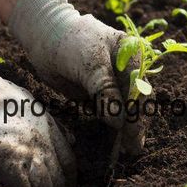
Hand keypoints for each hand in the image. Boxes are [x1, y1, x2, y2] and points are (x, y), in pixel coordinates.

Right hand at [0, 77, 75, 186]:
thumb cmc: (1, 99)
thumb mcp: (35, 105)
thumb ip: (55, 124)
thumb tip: (73, 140)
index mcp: (50, 130)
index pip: (69, 161)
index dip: (70, 177)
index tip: (68, 185)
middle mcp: (42, 145)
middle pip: (59, 178)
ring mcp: (26, 155)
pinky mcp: (6, 164)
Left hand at [9, 0, 147, 155]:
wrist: (45, 36)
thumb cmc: (71, 42)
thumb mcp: (91, 63)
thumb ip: (106, 90)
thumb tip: (119, 122)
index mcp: (133, 56)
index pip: (141, 89)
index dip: (138, 113)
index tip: (132, 135)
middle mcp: (127, 70)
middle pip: (136, 101)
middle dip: (134, 124)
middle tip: (132, 149)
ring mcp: (113, 82)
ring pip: (123, 109)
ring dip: (124, 128)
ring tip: (125, 150)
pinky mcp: (99, 92)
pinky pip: (108, 112)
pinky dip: (111, 126)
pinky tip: (113, 140)